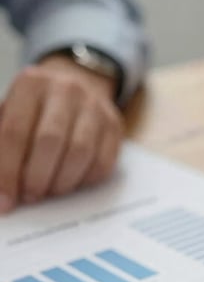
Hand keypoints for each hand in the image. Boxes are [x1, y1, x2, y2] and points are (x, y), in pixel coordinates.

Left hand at [0, 55, 122, 212]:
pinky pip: (102, 163)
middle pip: (50, 141)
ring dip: (62, 182)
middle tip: (29, 197)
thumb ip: (5, 142)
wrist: (80, 82)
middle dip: (36, 178)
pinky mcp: (115, 127)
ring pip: (80, 153)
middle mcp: (66, 91)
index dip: (7, 170)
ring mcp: (95, 109)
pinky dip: (84, 181)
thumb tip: (1, 185)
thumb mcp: (13, 110)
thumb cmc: (39, 106)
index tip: (5, 200)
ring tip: (49, 192)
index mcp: (31, 84)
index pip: (15, 132)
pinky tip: (71, 183)